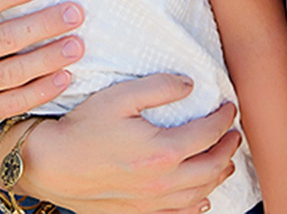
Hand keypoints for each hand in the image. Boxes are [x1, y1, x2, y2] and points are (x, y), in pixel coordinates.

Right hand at [21, 74, 239, 213]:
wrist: (53, 164)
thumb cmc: (83, 127)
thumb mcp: (120, 95)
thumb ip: (159, 87)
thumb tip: (189, 84)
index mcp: (162, 151)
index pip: (208, 134)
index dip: (224, 119)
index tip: (229, 106)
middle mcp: (163, 182)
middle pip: (212, 168)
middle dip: (228, 147)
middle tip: (234, 132)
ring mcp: (152, 202)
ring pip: (201, 194)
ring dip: (218, 174)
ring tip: (224, 158)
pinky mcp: (140, 212)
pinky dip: (198, 203)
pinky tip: (201, 195)